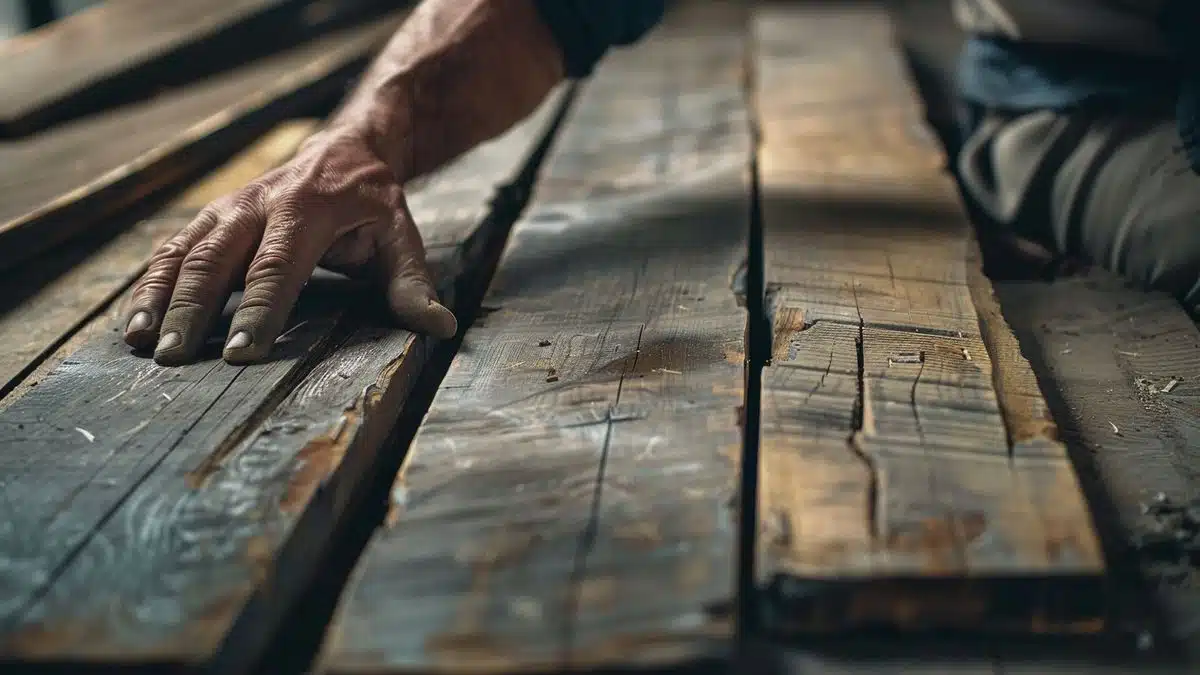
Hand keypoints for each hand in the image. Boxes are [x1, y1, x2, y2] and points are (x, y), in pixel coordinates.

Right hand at [122, 131, 456, 365]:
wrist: (346, 148)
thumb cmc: (373, 204)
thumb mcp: (401, 236)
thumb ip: (412, 283)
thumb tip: (440, 327)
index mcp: (308, 209)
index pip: (278, 266)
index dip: (259, 309)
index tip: (243, 352)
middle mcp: (258, 204)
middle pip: (217, 260)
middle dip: (194, 310)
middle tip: (176, 359)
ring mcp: (227, 209)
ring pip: (183, 253)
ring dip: (159, 299)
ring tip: (142, 344)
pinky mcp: (208, 218)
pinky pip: (170, 250)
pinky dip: (148, 286)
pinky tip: (135, 325)